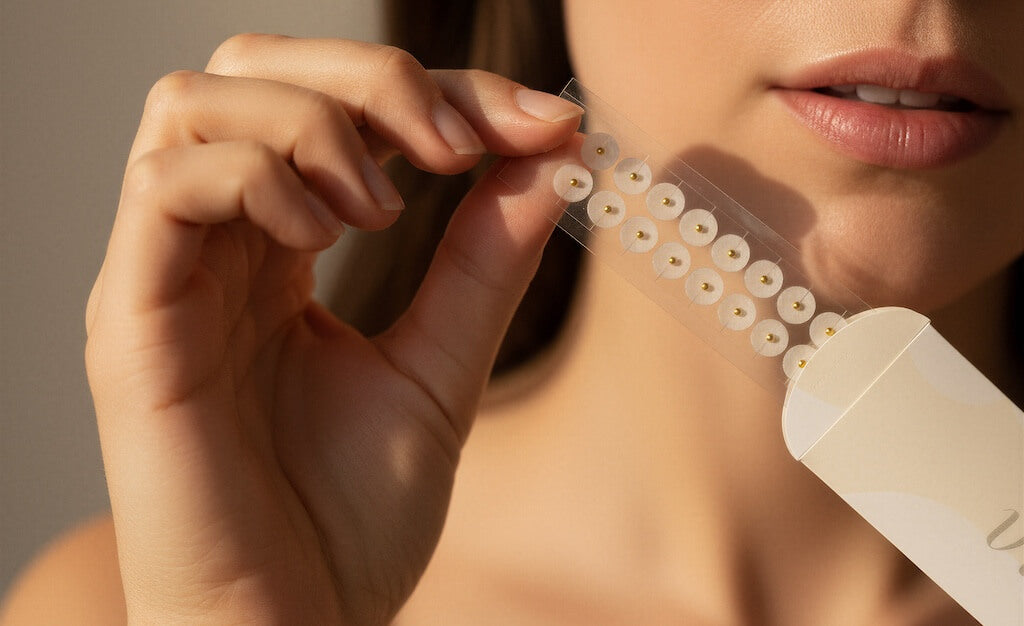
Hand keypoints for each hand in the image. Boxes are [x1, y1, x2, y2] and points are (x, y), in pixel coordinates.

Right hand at [85, 34, 581, 624]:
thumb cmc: (349, 521)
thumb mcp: (441, 367)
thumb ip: (484, 260)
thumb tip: (545, 152)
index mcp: (275, 252)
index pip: (335, 105)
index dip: (440, 88)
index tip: (538, 121)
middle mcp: (210, 248)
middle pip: (250, 67)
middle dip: (369, 76)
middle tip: (453, 144)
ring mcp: (163, 277)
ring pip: (197, 102)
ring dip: (314, 124)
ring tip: (382, 209)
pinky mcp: (132, 322)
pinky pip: (167, 185)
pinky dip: (261, 179)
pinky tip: (329, 240)